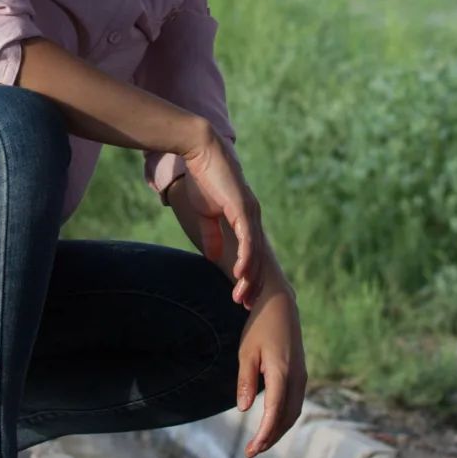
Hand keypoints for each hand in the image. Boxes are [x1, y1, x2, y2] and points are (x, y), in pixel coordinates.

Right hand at [181, 127, 264, 306]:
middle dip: (251, 284)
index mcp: (244, 218)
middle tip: (246, 306)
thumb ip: (212, 235)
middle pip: (257, 258)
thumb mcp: (205, 214)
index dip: (247, 276)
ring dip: (248, 277)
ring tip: (241, 297)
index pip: (250, 253)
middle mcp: (252, 217)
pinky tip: (240, 275)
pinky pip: (248, 239)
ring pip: (254, 253)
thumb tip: (214, 257)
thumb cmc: (202, 178)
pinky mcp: (243, 207)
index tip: (241, 297)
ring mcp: (250, 212)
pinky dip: (246, 258)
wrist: (199, 151)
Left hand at [237, 280, 306, 457]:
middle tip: (252, 452)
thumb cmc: (260, 326)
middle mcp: (296, 377)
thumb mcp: (246, 351)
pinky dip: (283, 418)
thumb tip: (243, 409)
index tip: (252, 448)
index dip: (265, 433)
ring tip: (259, 443)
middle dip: (271, 437)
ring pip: (293, 412)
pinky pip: (295, 403)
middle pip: (287, 417)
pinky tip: (270, 423)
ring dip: (278, 430)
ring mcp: (301, 376)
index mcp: (282, 371)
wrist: (281, 304)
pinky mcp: (301, 374)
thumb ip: (246, 380)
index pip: (275, 410)